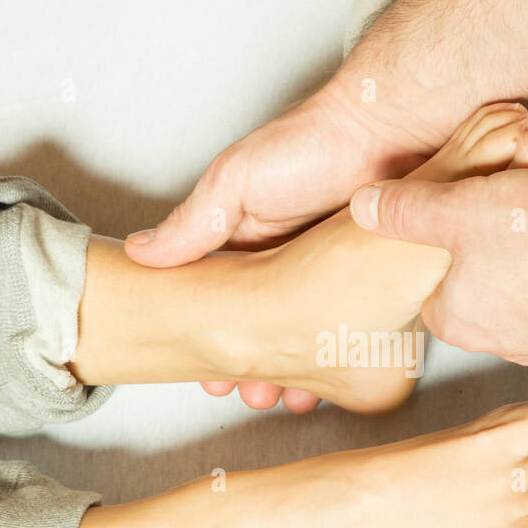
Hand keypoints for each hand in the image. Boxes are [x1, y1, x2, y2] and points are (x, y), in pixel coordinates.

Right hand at [124, 80, 433, 409]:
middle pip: (264, 330)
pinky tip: (342, 375)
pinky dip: (345, 352)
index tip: (212, 381)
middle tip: (257, 396)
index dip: (213, 345)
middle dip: (258, 369)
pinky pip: (356, 326)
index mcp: (245, 241)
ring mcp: (329, 272)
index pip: (219, 305)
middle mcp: (284, 260)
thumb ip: (193, 224)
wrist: (386, 130)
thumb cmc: (311, 144)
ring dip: (301, 369)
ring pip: (308, 336)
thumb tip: (141, 254)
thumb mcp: (235, 183)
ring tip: (296, 398)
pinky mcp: (370, 278)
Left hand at [349, 138, 527, 364]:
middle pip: (480, 254)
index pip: (429, 269)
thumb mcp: (459, 210)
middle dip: (492, 207)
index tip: (457, 191)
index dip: (441, 221)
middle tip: (504, 176)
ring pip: (526, 248)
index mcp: (457, 318)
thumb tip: (363, 206)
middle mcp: (501, 331)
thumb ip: (406, 210)